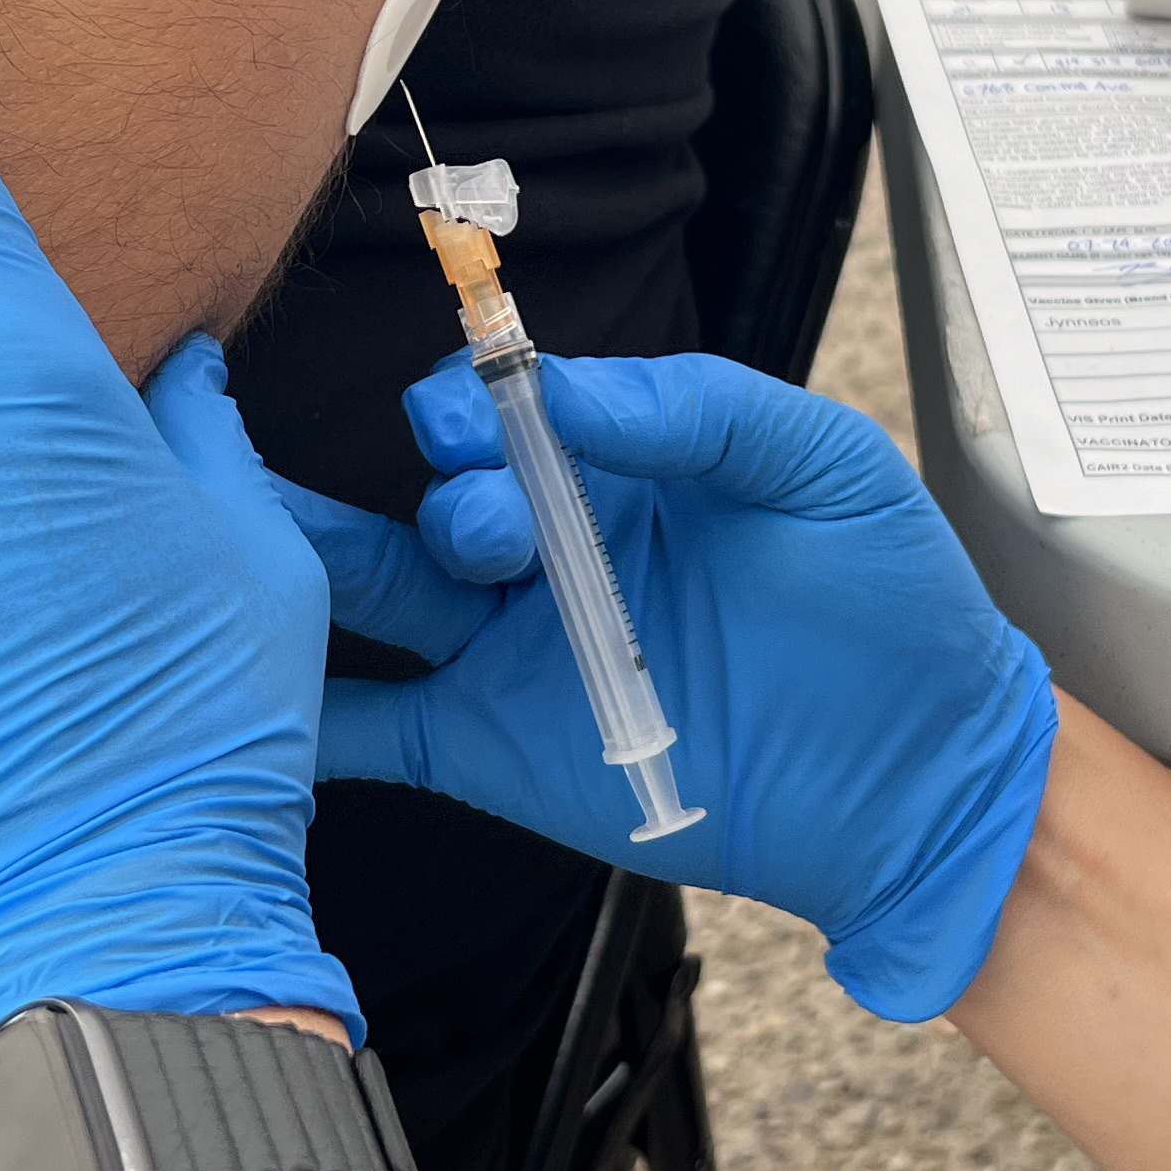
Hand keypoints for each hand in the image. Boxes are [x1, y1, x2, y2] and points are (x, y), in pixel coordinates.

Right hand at [278, 353, 1054, 1020]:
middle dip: (436, 495)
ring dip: (315, 571)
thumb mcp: (824, 470)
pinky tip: (244, 698)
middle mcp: (548, 554)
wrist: (925, 779)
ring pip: (377, 597)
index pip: (501, 412)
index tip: (479, 418)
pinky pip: (376, 732)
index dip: (473, 406)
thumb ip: (702, 411)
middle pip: (431, 502)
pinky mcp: (498, 753)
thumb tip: (569, 391)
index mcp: (615, 470)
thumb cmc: (893, 607)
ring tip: (258, 555)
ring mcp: (514, 655)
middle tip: (489, 527)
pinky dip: (303, 720)